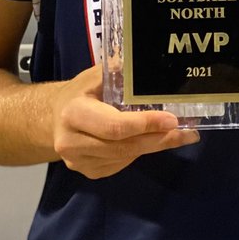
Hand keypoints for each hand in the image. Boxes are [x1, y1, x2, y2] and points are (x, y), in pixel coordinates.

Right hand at [52, 65, 198, 178]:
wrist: (52, 117)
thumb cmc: (80, 93)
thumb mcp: (95, 76)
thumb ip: (120, 72)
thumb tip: (153, 67)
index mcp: (74, 113)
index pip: (114, 125)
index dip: (145, 124)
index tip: (172, 120)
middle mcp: (72, 141)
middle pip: (123, 146)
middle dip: (158, 140)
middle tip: (186, 134)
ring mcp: (78, 161)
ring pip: (124, 157)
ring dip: (153, 147)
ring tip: (178, 136)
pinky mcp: (87, 172)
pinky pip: (119, 165)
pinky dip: (139, 153)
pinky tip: (151, 142)